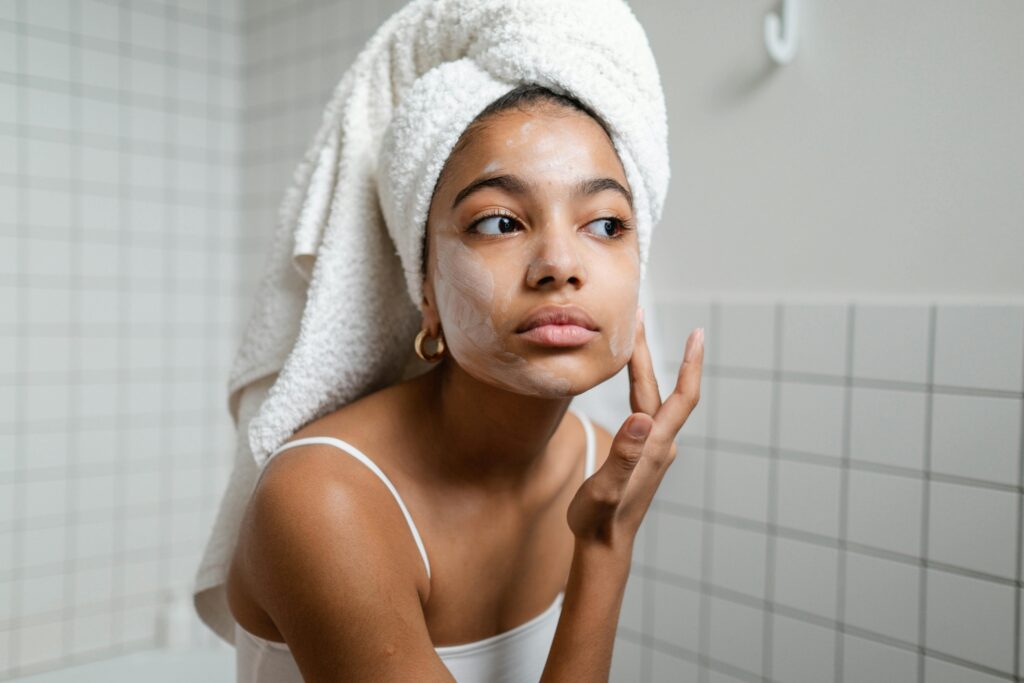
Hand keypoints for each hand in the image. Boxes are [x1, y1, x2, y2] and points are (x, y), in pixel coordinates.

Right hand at [567, 307, 704, 553]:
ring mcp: (652, 447)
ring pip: (651, 397)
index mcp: (654, 445)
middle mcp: (659, 442)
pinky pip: (644, 409)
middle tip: (638, 316)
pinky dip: (636, 385)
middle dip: (649, 351)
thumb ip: (623, 455)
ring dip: (642, 367)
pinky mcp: (642, 453)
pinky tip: (627, 378)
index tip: (699, 332)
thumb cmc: (599, 520)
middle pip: (660, 388)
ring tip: (630, 337)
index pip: (682, 396)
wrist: (604, 545)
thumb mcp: (606, 489)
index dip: (691, 364)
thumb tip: (638, 419)